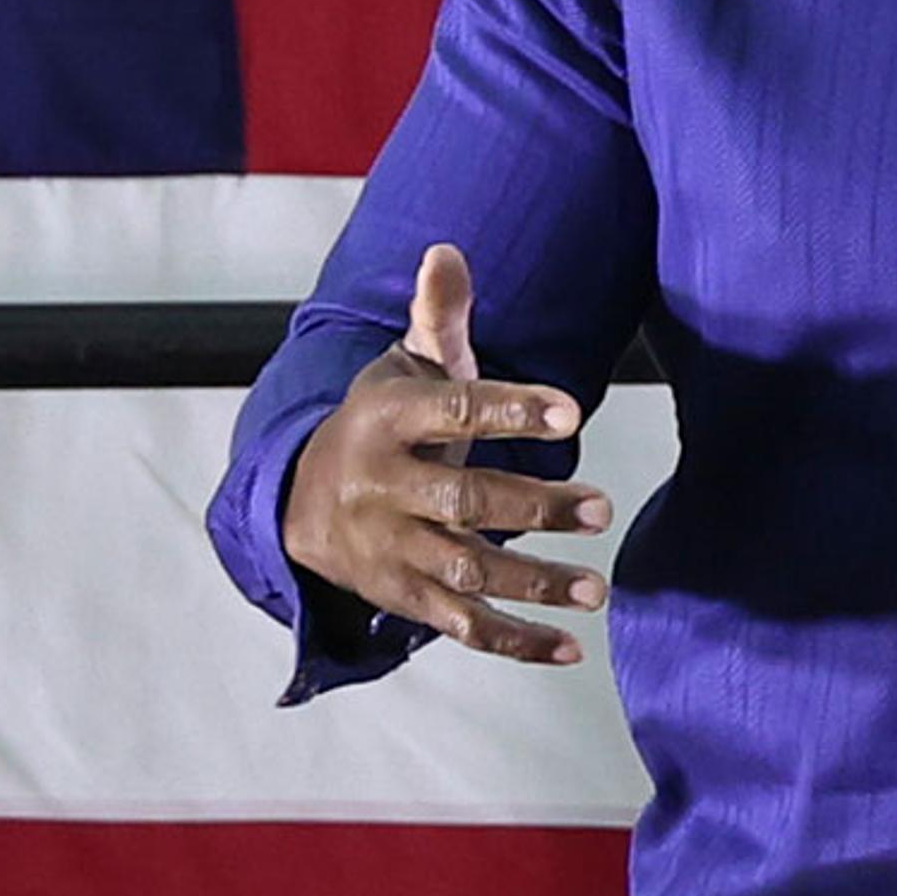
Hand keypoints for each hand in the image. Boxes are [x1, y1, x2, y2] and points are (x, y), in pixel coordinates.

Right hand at [279, 243, 610, 665]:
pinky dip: (514, 642)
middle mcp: (383, 487)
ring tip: (596, 589)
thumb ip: (436, 316)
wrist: (296, 504)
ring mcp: (390, 547)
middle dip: (533, 508)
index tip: (571, 414)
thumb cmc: (379, 426)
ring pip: (465, 571)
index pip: (452, 411)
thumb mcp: (400, 367)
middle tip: (600, 508)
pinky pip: (460, 626)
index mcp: (387, 419)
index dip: (511, 411)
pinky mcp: (402, 596)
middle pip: (462, 501)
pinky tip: (567, 646)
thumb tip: (448, 249)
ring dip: (533, 584)